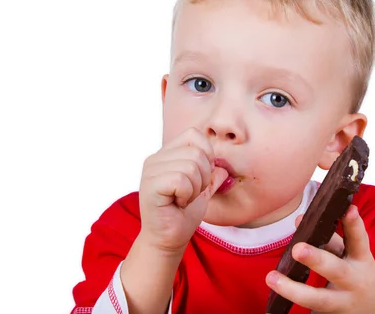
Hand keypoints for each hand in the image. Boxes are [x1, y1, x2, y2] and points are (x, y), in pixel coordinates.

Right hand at [137, 127, 227, 255]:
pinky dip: (187, 194)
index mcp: (166, 154)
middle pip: (196, 152)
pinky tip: (178, 203)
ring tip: (184, 199)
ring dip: (195, 188)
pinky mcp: (150, 185)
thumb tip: (223, 166)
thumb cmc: (183, 215)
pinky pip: (181, 180)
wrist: (169, 239)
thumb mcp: (202, 191)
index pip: (193, 134)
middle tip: (191, 193)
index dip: (207, 154)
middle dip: (203, 177)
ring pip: (191, 166)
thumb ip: (211, 176)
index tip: (202, 177)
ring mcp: (150, 171)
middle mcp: (155, 159)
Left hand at [266, 205, 374, 313]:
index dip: (354, 225)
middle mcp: (354, 282)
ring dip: (293, 290)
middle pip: (336, 271)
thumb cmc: (358, 276)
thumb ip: (329, 239)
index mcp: (361, 260)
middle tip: (297, 249)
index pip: (359, 240)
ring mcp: (343, 303)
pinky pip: (311, 312)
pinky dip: (293, 303)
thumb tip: (300, 221)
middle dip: (317, 259)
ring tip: (271, 278)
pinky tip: (274, 304)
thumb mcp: (352, 257)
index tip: (348, 209)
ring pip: (319, 299)